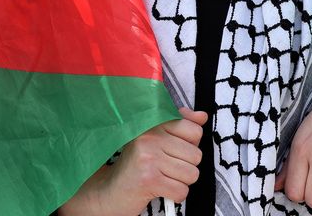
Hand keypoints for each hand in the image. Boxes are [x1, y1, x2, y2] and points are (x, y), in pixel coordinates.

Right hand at [59, 107, 207, 215]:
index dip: (190, 146)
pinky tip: (161, 189)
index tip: (173, 151)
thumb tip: (202, 116)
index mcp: (154, 123)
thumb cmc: (136, 165)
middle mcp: (151, 137)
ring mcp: (149, 157)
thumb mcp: (157, 139)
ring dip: (181, 182)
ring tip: (163, 178)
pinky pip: (182, 191)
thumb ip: (181, 125)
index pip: (194, 131)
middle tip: (166, 168)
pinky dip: (175, 195)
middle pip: (196, 155)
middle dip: (185, 167)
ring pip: (191, 174)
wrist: (109, 191)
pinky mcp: (149, 179)